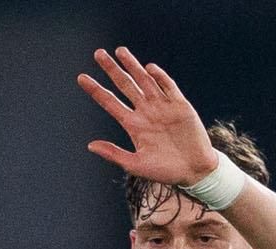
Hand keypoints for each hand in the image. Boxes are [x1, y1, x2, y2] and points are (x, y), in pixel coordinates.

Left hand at [79, 47, 219, 186]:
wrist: (193, 170)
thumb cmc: (164, 170)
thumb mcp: (135, 164)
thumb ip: (113, 154)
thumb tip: (90, 145)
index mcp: (132, 125)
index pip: (110, 102)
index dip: (96, 90)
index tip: (81, 78)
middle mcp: (145, 111)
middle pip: (125, 85)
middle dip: (112, 70)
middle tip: (98, 54)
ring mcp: (162, 106)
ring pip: (144, 81)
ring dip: (133, 66)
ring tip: (120, 51)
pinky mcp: (180, 105)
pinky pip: (168, 87)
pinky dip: (159, 78)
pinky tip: (148, 68)